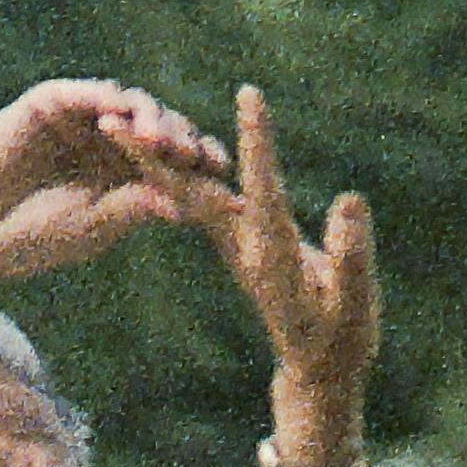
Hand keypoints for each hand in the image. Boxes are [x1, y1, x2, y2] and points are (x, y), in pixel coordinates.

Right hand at [0, 80, 230, 293]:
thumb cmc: (28, 237)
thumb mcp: (94, 227)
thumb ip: (137, 209)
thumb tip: (188, 205)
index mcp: (119, 176)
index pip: (169, 163)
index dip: (197, 167)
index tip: (223, 181)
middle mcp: (105, 142)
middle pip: (159, 129)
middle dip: (183, 141)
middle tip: (197, 156)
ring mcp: (82, 118)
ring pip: (132, 106)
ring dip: (152, 120)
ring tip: (164, 142)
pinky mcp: (54, 101)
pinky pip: (90, 91)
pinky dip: (110, 100)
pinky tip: (126, 115)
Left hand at [144, 86, 378, 455]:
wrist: (315, 371)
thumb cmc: (343, 339)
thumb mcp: (356, 302)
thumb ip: (352, 254)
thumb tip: (348, 200)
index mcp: (273, 258)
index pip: (263, 192)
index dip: (258, 145)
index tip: (250, 95)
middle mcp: (244, 247)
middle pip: (193, 195)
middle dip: (155, 158)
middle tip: (109, 122)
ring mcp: (236, 243)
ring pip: (187, 194)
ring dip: (152, 160)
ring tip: (114, 125)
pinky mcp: (238, 239)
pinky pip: (198, 199)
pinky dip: (175, 171)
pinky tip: (156, 145)